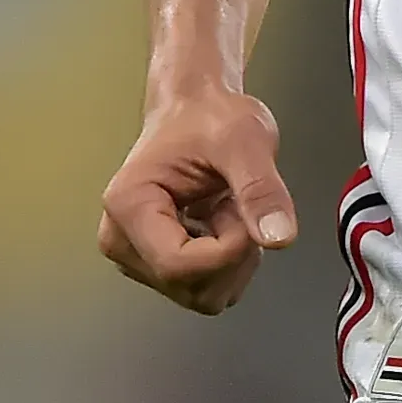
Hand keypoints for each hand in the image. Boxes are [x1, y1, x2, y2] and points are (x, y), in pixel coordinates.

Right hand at [97, 85, 295, 313]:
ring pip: (201, 295)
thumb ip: (261, 190)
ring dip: (233, 258)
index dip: (228, 250)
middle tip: (237, 202)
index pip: (177, 265)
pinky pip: (206, 287)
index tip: (246, 213)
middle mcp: (121, 239)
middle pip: (189, 287)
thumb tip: (279, 237)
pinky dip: (230, 261)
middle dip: (232, 252)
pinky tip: (224, 222)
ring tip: (228, 208)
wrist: (196, 108)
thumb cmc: (210, 117)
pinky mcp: (157, 262)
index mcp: (129, 206)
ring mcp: (138, 255)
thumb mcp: (247, 141)